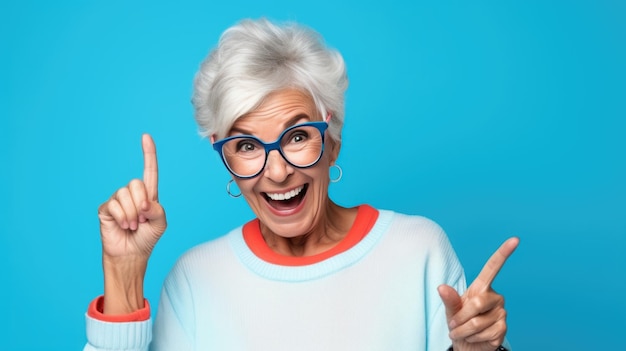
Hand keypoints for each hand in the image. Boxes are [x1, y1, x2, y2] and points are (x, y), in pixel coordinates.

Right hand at [97, 134, 166, 312]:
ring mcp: (118, 200)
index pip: (149, 170)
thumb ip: (158, 210)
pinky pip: (114, 205)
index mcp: (148, 194)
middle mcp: (132, 194)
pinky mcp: (106, 208)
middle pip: (136, 184)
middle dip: (141, 203)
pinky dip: (121, 217)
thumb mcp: (160, 224)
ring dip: (131, 214)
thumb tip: (144, 202)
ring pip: (125, 195)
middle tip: (141, 219)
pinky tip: (123, 226)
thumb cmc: (147, 238)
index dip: (148, 153)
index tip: (146, 136)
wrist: (131, 255)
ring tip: (132, 225)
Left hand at [438, 237, 518, 350]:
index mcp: (481, 287)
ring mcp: (501, 312)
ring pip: (477, 322)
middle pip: (476, 303)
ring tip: (461, 332)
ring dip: (464, 331)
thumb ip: (449, 300)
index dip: (504, 253)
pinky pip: (484, 333)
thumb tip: (442, 287)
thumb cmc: (459, 324)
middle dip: (460, 317)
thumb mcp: (450, 310)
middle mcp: (495, 296)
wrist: (468, 345)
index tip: (515, 239)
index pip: (493, 267)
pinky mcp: (504, 327)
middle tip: (453, 325)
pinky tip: (475, 337)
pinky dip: (473, 338)